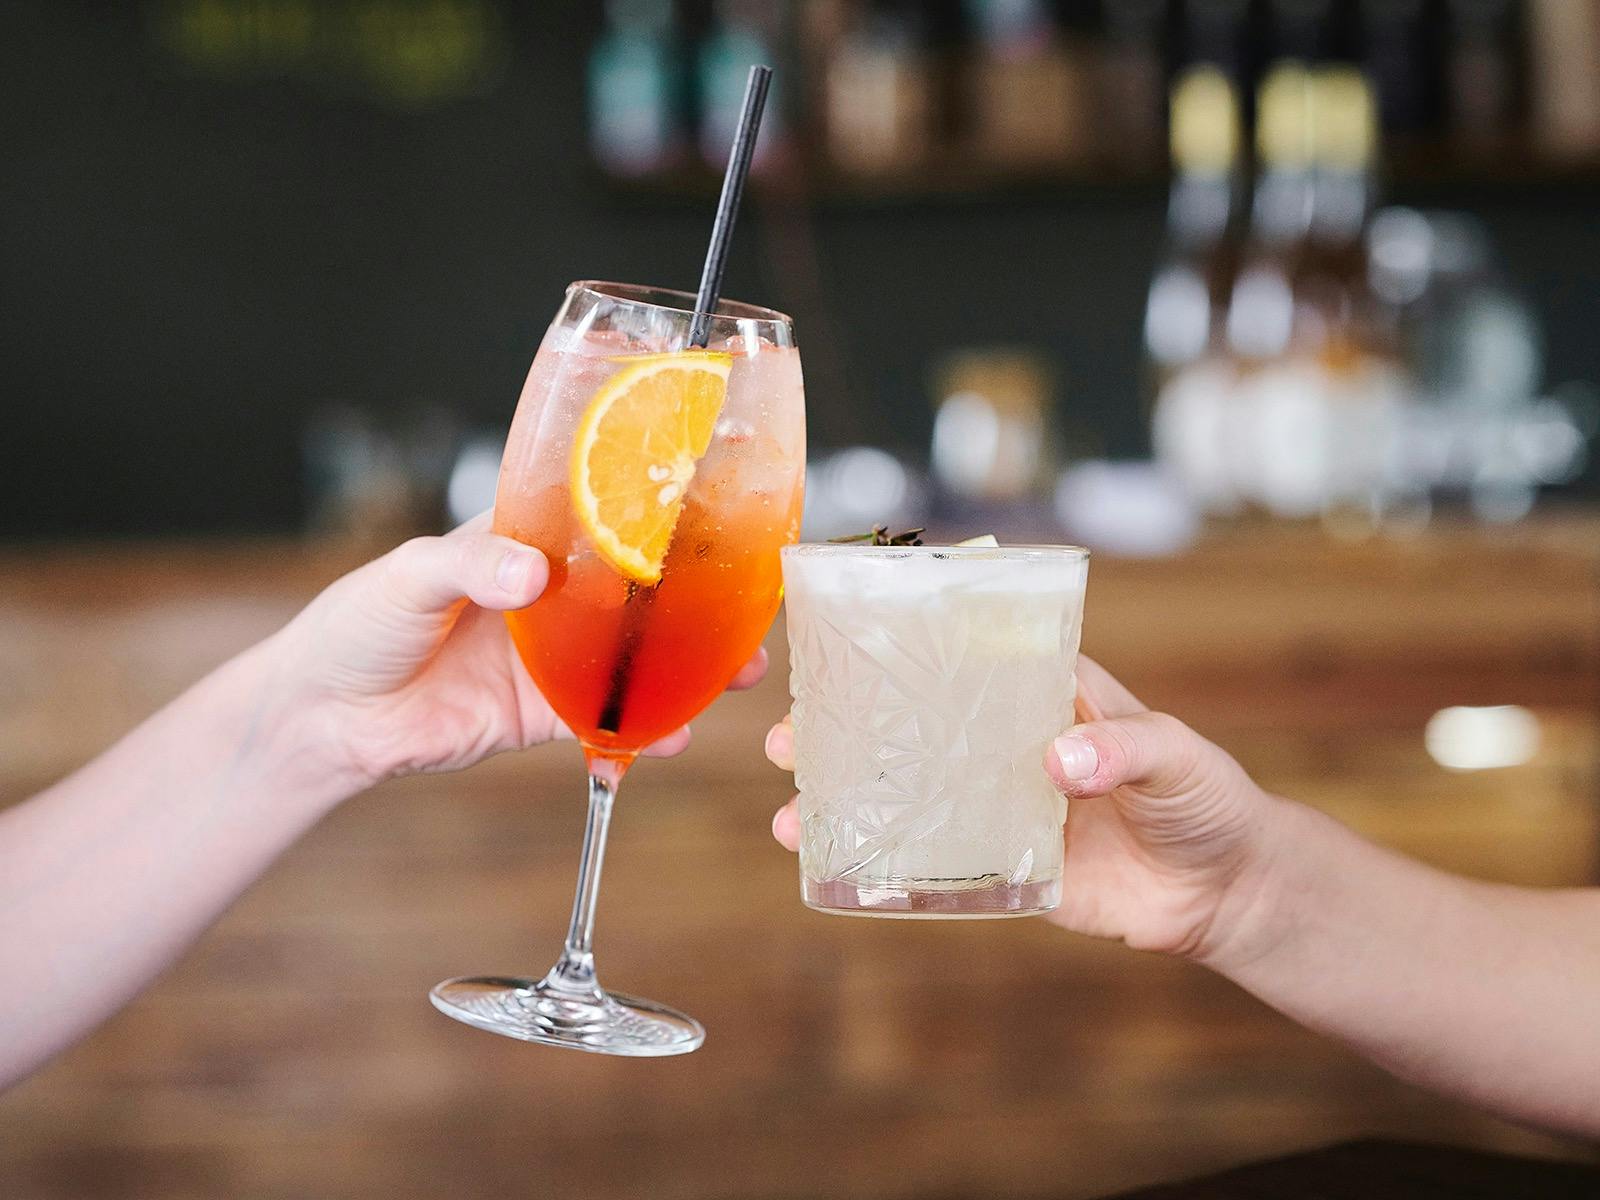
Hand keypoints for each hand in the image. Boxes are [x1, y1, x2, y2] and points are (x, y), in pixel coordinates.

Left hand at [266, 515, 766, 787]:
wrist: (325, 717)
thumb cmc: (356, 625)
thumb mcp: (409, 576)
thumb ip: (472, 566)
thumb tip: (531, 575)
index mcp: (524, 543)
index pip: (601, 521)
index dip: (658, 521)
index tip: (716, 518)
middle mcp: (551, 598)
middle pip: (639, 596)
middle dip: (696, 603)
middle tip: (748, 612)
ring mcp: (552, 659)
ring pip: (635, 660)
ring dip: (686, 670)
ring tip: (735, 677)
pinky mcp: (543, 716)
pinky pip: (605, 722)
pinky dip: (641, 732)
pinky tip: (671, 738)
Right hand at [765, 657, 1283, 966]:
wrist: (1226, 892)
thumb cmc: (1207, 798)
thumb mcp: (1175, 754)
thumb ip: (1124, 748)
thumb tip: (1058, 764)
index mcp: (1043, 695)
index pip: (963, 656)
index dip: (901, 649)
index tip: (838, 648)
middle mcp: (1008, 747)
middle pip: (914, 727)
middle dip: (848, 728)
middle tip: (792, 734)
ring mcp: (1000, 809)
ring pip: (911, 795)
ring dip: (851, 797)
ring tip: (793, 805)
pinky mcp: (1007, 870)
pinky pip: (939, 867)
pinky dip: (889, 866)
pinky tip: (838, 865)